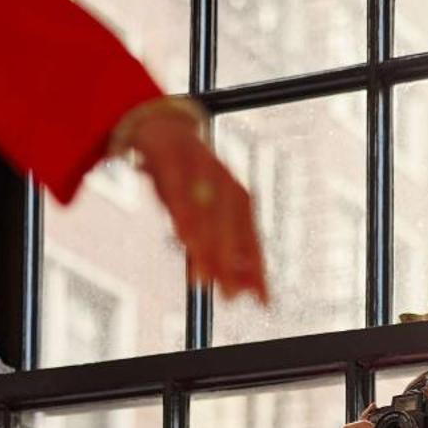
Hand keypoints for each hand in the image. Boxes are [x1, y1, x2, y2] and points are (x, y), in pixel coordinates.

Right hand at [121, 107, 268, 303]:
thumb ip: (215, 247)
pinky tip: (184, 238)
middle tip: (232, 297)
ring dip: (207, 247)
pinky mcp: (174, 161)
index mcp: (237, 200)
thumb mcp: (200, 214)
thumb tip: (233, 288)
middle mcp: (226, 185)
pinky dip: (183, 216)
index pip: (251, 239)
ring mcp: (202, 171)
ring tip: (206, 277)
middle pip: (232, 231)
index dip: (256, 270)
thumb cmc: (185, 180)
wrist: (162, 126)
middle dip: (232, 265)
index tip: (264, 300)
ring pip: (207, 215)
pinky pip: (179, 193)